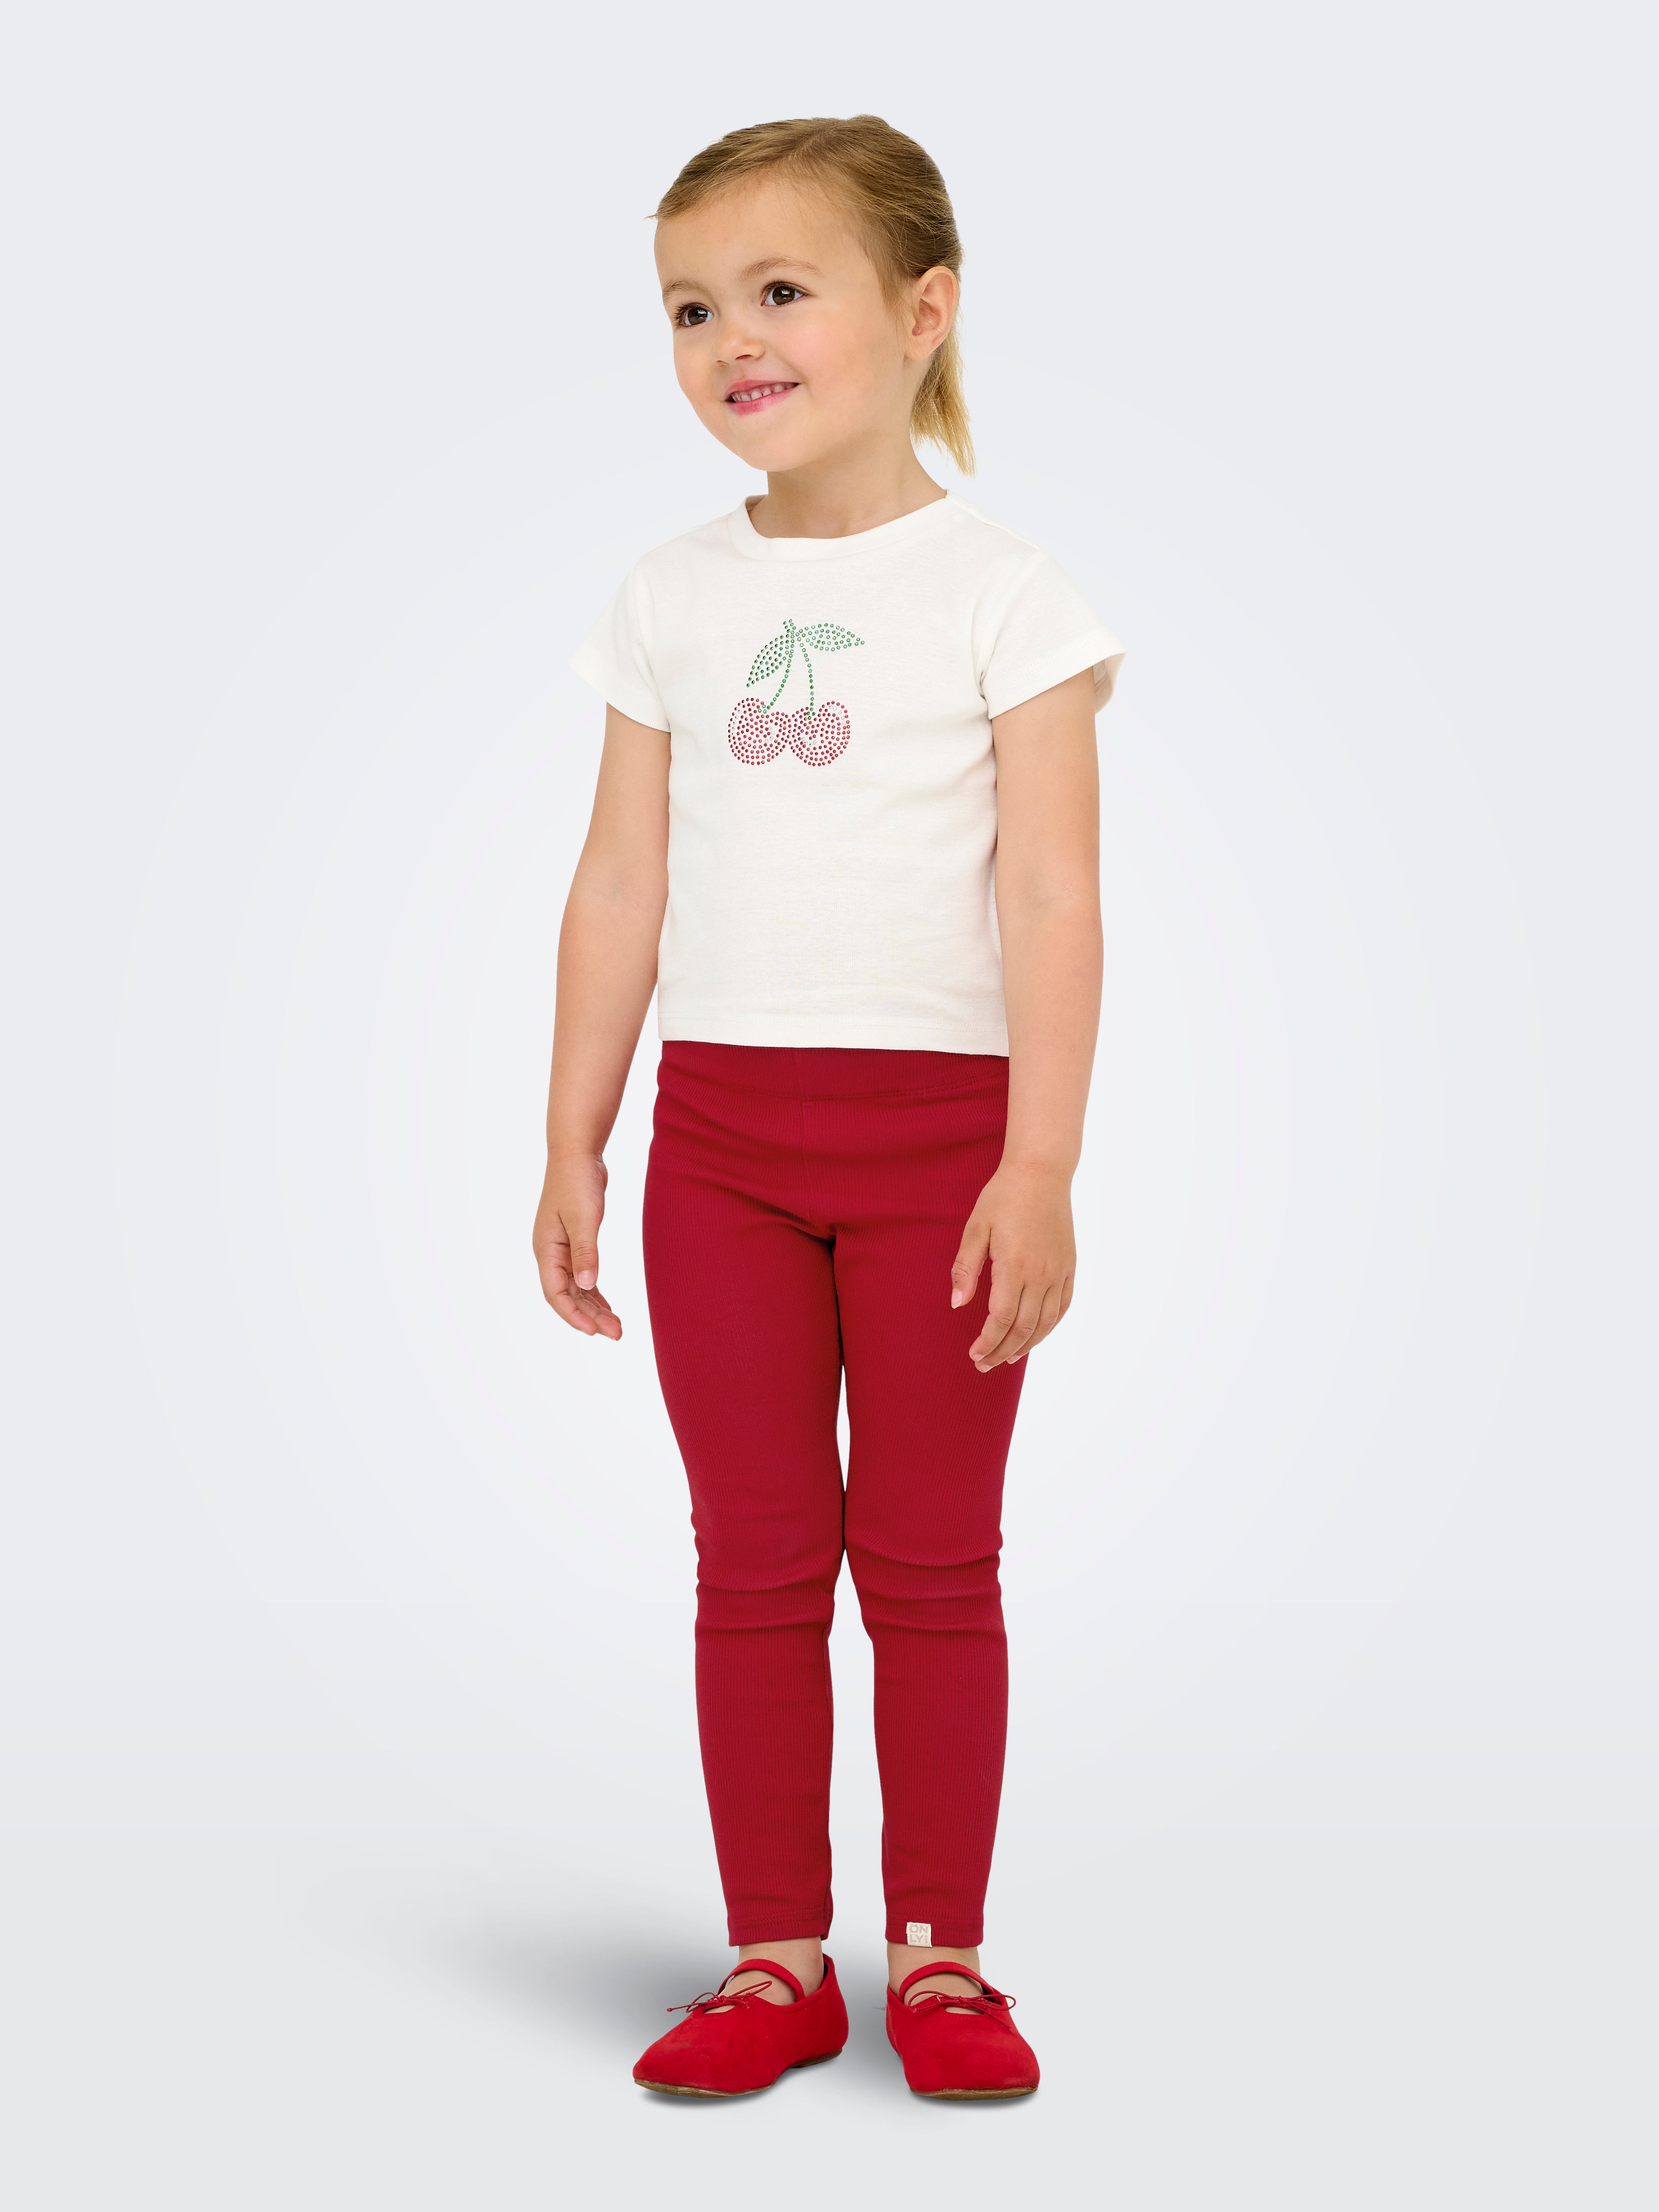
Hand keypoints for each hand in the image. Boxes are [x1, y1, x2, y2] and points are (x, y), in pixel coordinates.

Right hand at [533, 1152, 621, 1339]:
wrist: (577, 1154)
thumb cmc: (577, 1181)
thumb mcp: (583, 1218)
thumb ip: (585, 1252)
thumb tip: (588, 1285)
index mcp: (546, 1249)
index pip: (555, 1293)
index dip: (573, 1315)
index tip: (594, 1332)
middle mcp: (550, 1253)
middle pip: (567, 1295)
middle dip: (590, 1317)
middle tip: (617, 1334)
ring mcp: (561, 1249)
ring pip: (576, 1288)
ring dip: (594, 1307)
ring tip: (616, 1327)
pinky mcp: (574, 1242)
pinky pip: (583, 1275)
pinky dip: (595, 1292)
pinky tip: (607, 1306)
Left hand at [950, 1162, 1075, 1371]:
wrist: (1042, 1172)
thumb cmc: (1003, 1197)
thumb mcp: (976, 1228)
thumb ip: (966, 1269)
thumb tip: (957, 1305)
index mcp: (1015, 1265)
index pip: (1001, 1319)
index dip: (987, 1342)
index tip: (973, 1354)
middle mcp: (1041, 1274)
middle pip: (1023, 1328)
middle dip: (1002, 1350)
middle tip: (984, 1364)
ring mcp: (1059, 1271)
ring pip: (1046, 1322)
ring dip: (1026, 1345)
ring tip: (1008, 1357)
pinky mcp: (1070, 1266)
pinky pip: (1064, 1306)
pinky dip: (1050, 1326)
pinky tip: (1036, 1335)